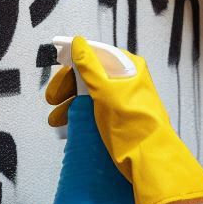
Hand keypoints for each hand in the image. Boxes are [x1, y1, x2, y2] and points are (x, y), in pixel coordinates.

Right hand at [44, 35, 202, 203]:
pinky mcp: (119, 119)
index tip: (55, 63)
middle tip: (51, 100)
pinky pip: (94, 110)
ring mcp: (123, 100)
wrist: (150, 162)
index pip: (96, 54)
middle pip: (91, 75)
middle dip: (68, 86)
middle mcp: (127, 80)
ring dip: (70, 104)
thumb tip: (78, 41)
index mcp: (129, 68)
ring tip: (54, 121)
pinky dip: (79, 115)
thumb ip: (89, 67)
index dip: (74, 57)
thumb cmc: (130, 124)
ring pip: (90, 94)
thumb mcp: (106, 92)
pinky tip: (66, 125)